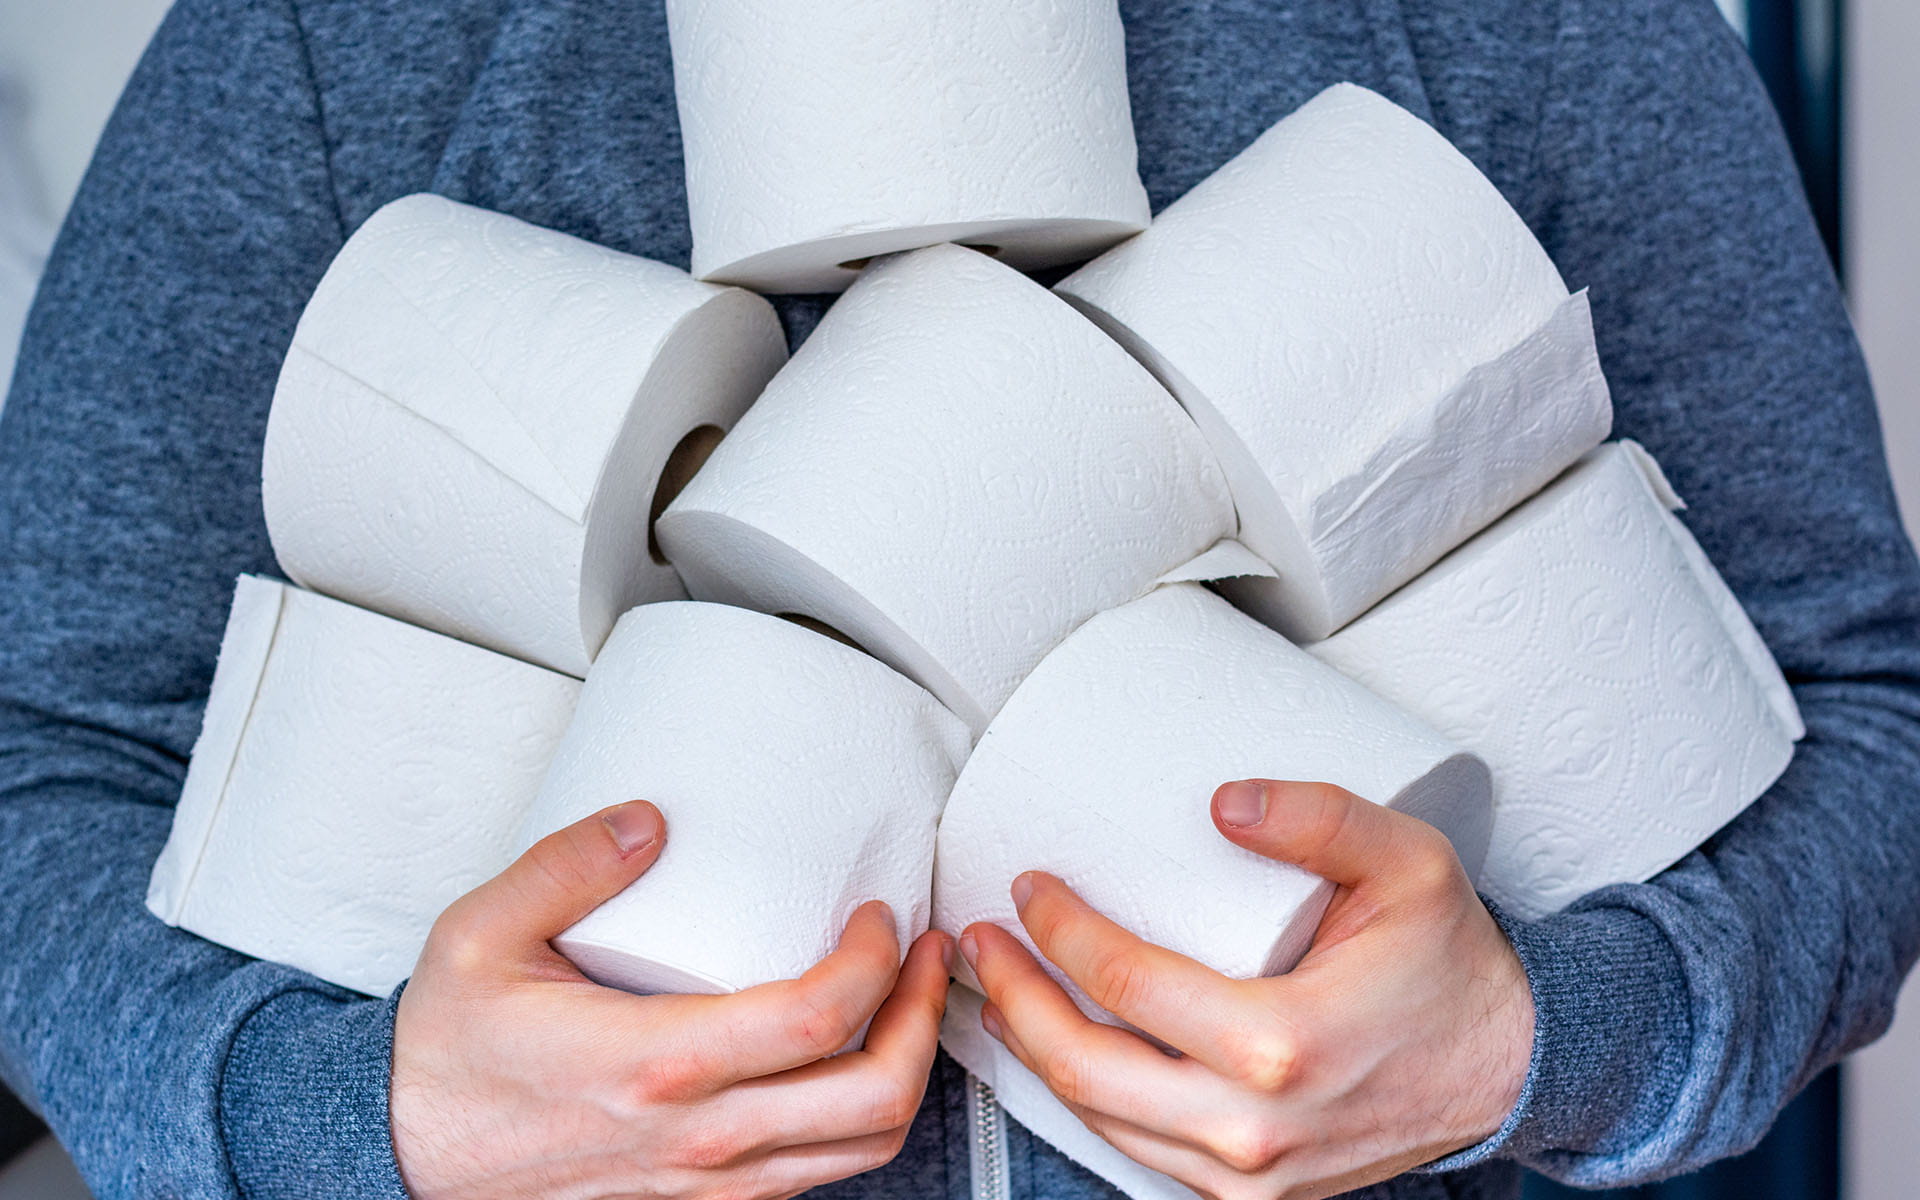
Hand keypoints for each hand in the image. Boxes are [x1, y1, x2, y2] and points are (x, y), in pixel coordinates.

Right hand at [391, 799, 952, 1199]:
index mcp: (653, 1062)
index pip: (815, 1018)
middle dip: (923, 1016)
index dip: (875, 960)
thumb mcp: (476, 937)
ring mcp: (708, 1181)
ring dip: (906, 1070)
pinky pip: (817, 1175)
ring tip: (907, 1001)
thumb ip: (564, 866)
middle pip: (872, 1098)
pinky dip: (859, 1118)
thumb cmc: (449, 1059)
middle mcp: (697, 1135)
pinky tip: (850, 1060)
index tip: (877, 913)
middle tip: (925, 953)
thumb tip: (648, 820)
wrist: (407, 1161)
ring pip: (862, 1150)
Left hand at [960, 780, 1532, 1199]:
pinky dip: (1087, 1101)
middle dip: (1014, 999)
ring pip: (1099, 1121)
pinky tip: (1061, 1052)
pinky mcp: (1250, 1198)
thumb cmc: (1450, 965)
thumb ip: (1320, 817)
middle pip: (1085, 1068)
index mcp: (1283, 1043)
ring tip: (1000, 991)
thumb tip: (1220, 802)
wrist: (1504, 1067)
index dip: (1060, 930)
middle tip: (980, 942)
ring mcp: (1249, 1177)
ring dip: (1035, 1053)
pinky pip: (1138, 1153)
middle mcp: (1255, 1126)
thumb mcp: (1409, 862)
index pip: (1127, 982)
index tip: (1031, 887)